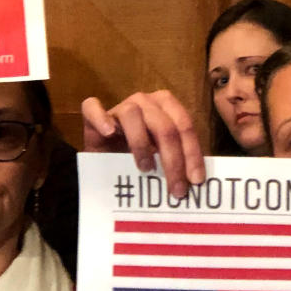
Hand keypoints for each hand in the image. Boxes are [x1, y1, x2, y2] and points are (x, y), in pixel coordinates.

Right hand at [81, 91, 205, 198]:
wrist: (106, 160)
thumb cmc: (141, 158)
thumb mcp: (164, 158)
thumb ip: (180, 161)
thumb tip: (198, 182)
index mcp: (168, 107)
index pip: (184, 127)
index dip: (192, 154)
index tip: (196, 181)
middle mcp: (146, 102)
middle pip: (164, 126)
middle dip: (173, 160)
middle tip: (176, 189)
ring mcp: (120, 106)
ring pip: (133, 115)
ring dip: (141, 144)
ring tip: (146, 169)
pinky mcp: (92, 115)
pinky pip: (92, 108)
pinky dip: (100, 118)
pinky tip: (108, 133)